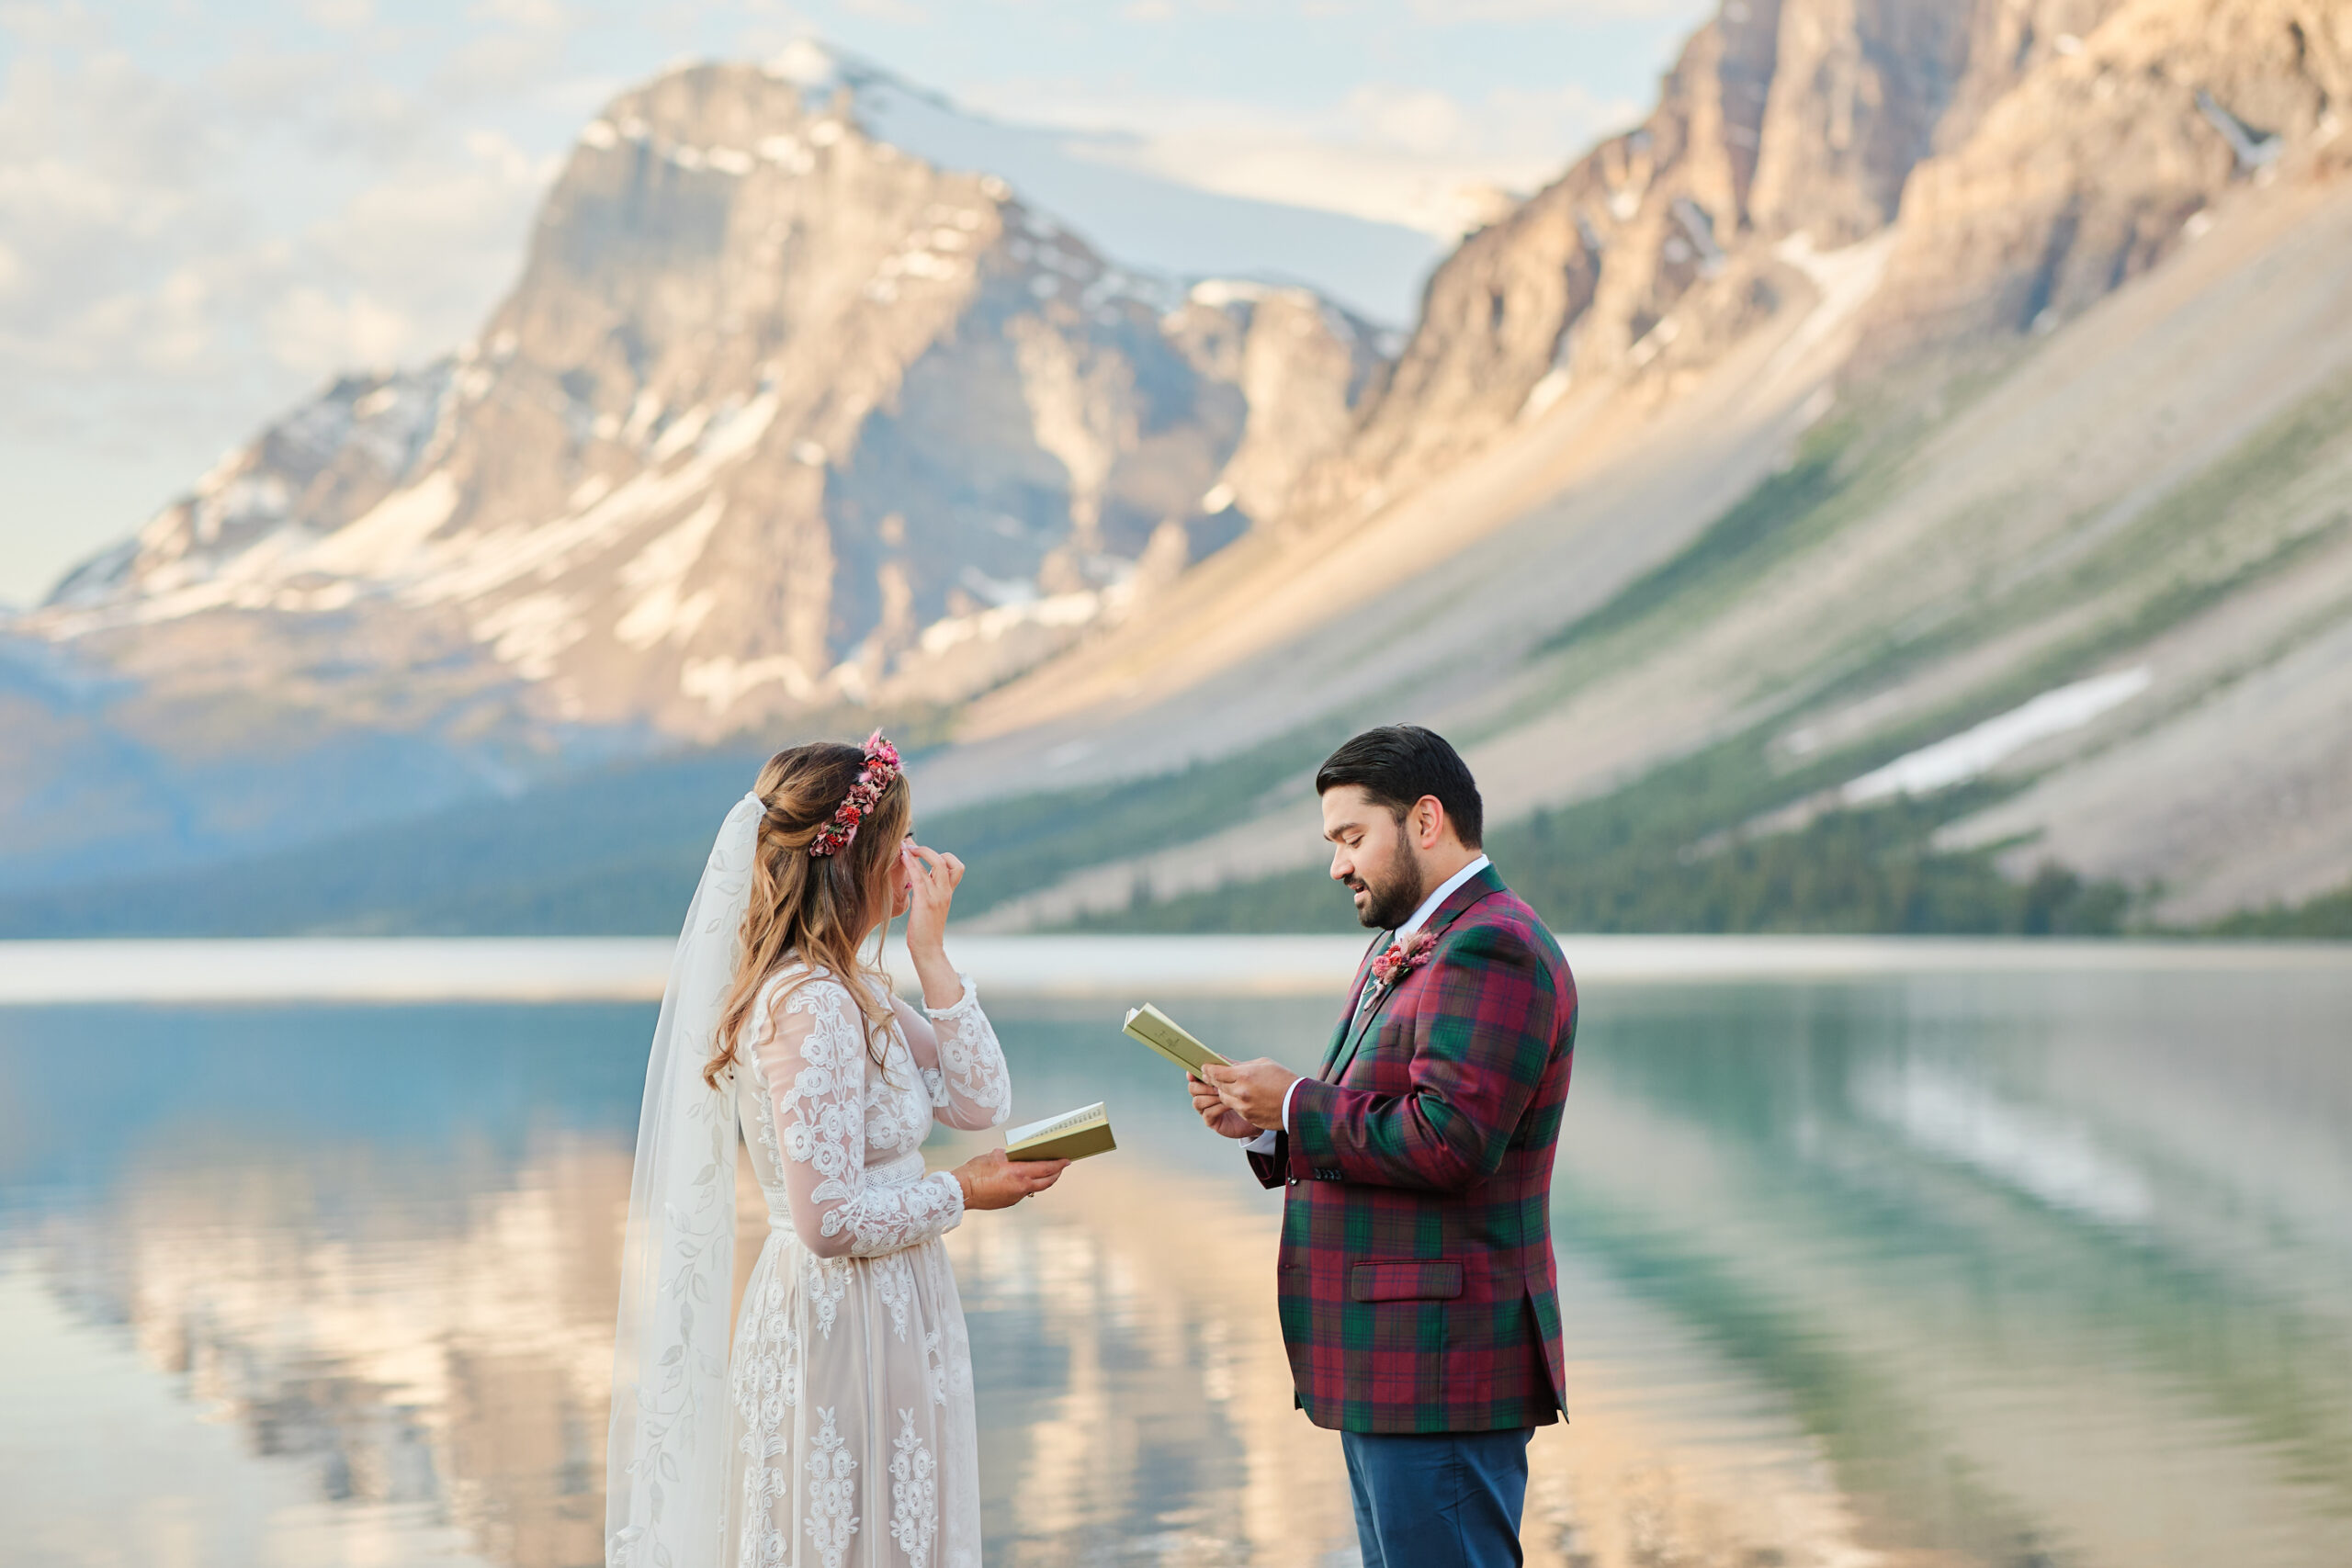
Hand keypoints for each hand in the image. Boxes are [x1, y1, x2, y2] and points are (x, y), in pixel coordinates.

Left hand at [900, 841, 963, 954]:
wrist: (927, 949)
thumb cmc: (925, 929)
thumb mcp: (932, 907)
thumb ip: (930, 892)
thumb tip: (920, 878)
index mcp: (948, 892)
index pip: (956, 867)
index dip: (944, 856)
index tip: (924, 855)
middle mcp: (946, 892)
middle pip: (946, 861)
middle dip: (927, 849)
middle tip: (911, 847)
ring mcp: (937, 896)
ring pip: (934, 864)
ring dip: (917, 852)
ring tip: (903, 847)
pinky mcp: (925, 902)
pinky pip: (920, 876)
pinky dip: (911, 863)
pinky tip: (902, 857)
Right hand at [952, 1149, 1070, 1210]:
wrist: (961, 1192)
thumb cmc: (975, 1171)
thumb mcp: (994, 1156)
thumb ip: (1010, 1155)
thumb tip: (1017, 1155)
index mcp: (1018, 1173)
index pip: (1046, 1168)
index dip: (1058, 1164)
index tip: (1067, 1160)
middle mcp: (1021, 1187)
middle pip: (1047, 1181)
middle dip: (1056, 1173)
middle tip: (1061, 1166)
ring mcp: (1016, 1197)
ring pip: (1036, 1188)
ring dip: (1044, 1180)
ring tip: (1046, 1171)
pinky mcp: (1009, 1202)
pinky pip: (1024, 1192)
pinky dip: (1029, 1185)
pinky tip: (1026, 1178)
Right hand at [1190, 1073, 1257, 1139]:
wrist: (1259, 1112)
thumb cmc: (1248, 1093)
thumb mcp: (1239, 1076)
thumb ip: (1227, 1067)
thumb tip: (1216, 1056)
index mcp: (1208, 1082)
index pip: (1194, 1076)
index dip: (1192, 1073)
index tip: (1193, 1073)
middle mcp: (1204, 1095)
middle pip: (1192, 1088)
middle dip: (1204, 1086)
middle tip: (1218, 1086)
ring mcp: (1206, 1109)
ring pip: (1197, 1101)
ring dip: (1211, 1097)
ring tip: (1226, 1095)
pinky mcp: (1212, 1122)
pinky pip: (1207, 1113)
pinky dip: (1217, 1108)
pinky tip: (1229, 1106)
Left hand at [1200, 1058, 1298, 1132]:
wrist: (1299, 1103)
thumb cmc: (1283, 1079)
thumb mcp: (1263, 1065)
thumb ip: (1241, 1064)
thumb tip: (1225, 1062)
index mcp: (1244, 1076)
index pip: (1215, 1072)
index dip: (1208, 1069)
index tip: (1204, 1067)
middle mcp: (1241, 1092)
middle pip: (1217, 1086)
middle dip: (1213, 1081)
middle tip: (1212, 1076)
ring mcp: (1244, 1107)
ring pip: (1224, 1099)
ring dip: (1224, 1092)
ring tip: (1230, 1086)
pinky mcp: (1248, 1117)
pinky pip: (1235, 1109)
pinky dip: (1236, 1102)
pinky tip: (1243, 1097)